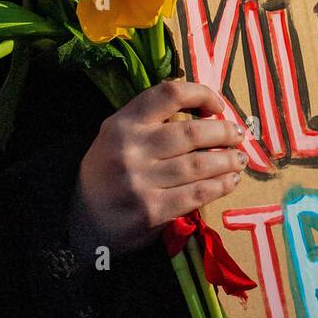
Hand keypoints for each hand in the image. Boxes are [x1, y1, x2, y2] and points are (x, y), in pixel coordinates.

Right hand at [67, 80, 246, 261]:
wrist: (79, 223)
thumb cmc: (107, 175)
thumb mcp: (116, 138)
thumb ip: (150, 123)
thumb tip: (206, 114)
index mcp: (122, 123)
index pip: (169, 94)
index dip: (201, 94)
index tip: (218, 106)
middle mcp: (130, 148)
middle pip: (192, 131)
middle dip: (224, 132)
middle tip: (238, 136)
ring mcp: (140, 181)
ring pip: (199, 164)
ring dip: (227, 161)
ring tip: (239, 160)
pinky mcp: (151, 211)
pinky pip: (196, 194)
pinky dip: (220, 186)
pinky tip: (230, 181)